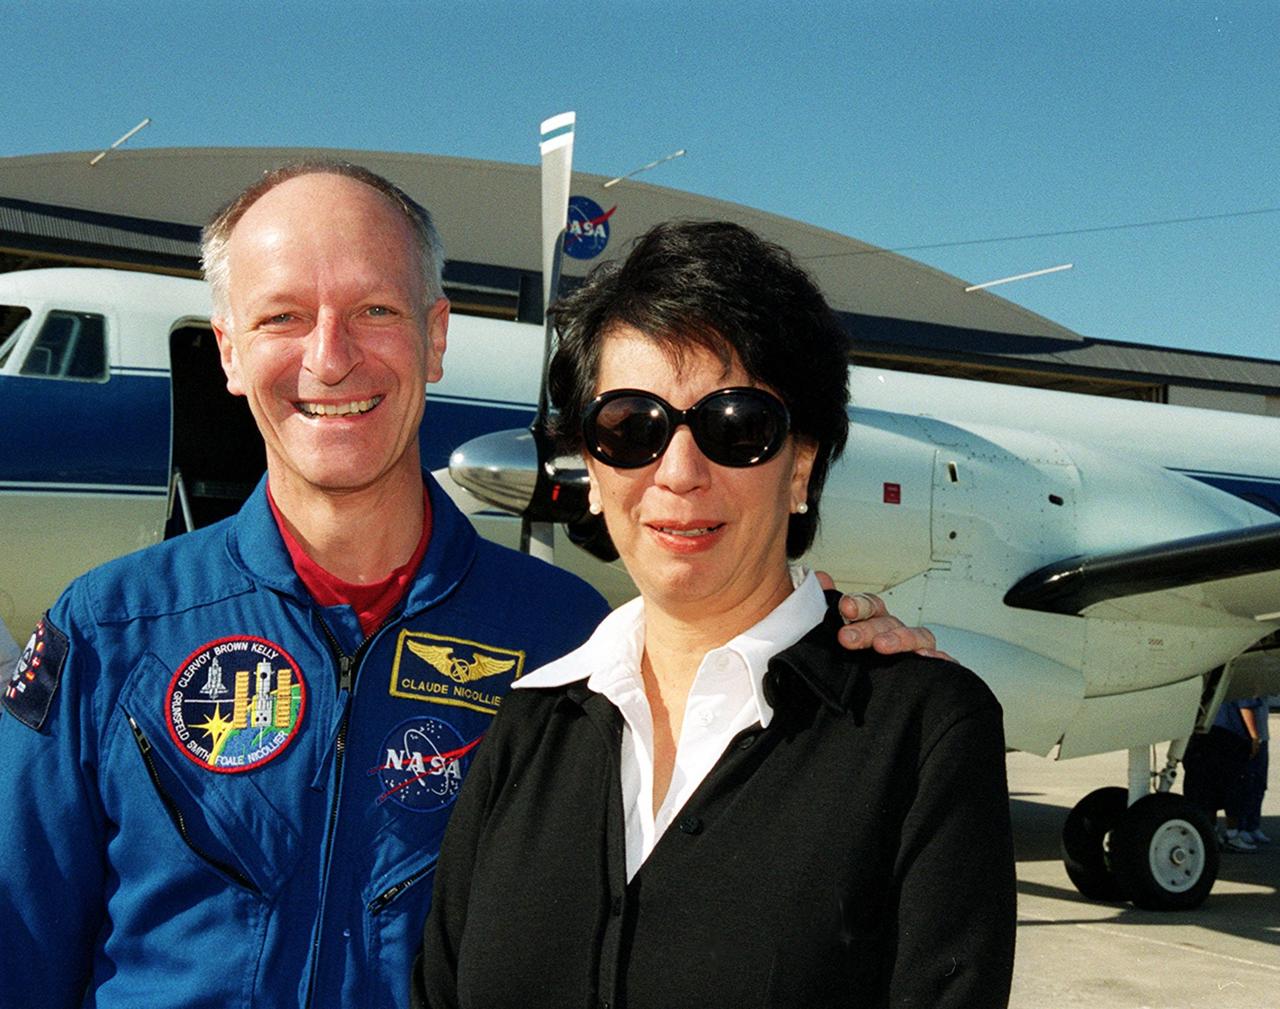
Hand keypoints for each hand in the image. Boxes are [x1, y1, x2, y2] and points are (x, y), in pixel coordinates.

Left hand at [815, 571, 951, 659]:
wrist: (870, 705)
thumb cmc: (854, 665)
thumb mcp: (833, 637)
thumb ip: (823, 607)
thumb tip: (820, 578)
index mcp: (872, 623)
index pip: (869, 605)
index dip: (858, 604)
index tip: (845, 608)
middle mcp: (895, 633)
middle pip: (887, 622)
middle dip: (867, 628)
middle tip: (848, 638)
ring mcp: (916, 651)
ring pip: (916, 636)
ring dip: (900, 638)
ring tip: (882, 646)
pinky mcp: (932, 672)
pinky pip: (941, 663)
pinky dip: (938, 658)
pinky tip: (928, 659)